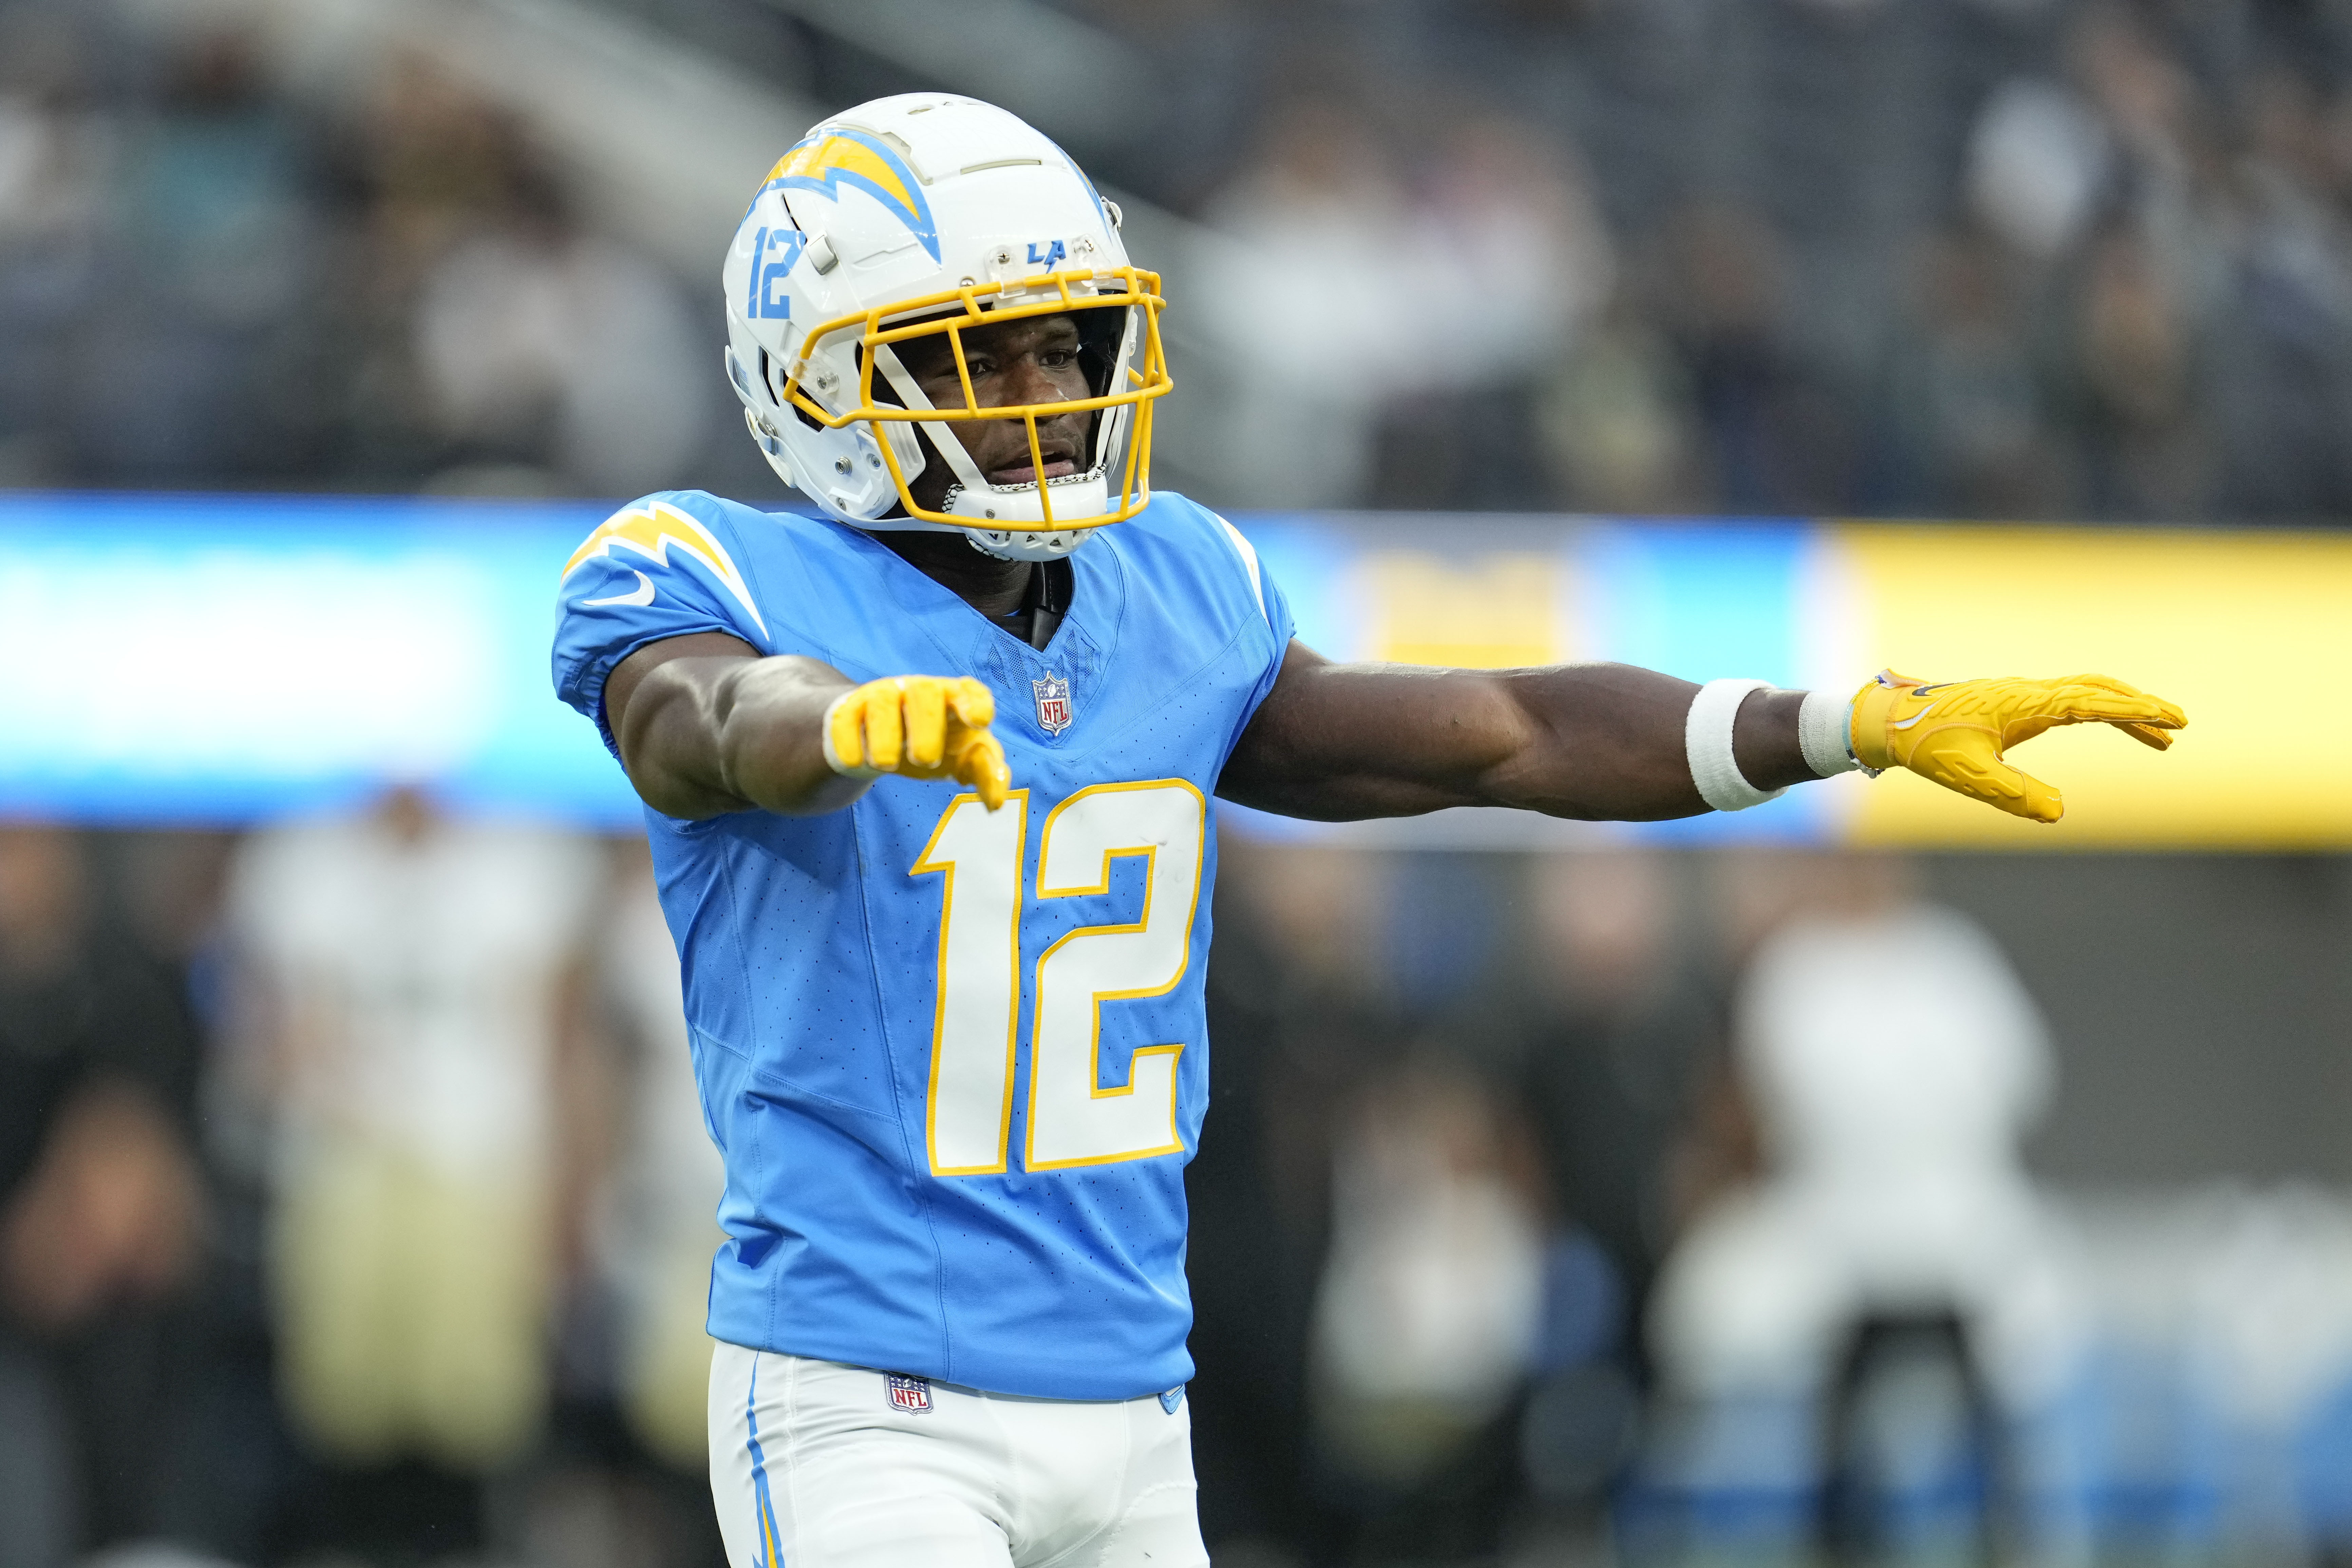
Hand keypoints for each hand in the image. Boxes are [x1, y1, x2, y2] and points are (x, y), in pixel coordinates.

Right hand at [824, 675, 1011, 809]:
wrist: (881, 743)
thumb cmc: (935, 745)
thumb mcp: (964, 759)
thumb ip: (986, 774)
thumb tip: (996, 802)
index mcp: (954, 700)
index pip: (970, 691)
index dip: (976, 702)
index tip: (979, 721)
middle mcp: (919, 691)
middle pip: (925, 693)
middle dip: (926, 726)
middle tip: (925, 761)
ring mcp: (882, 696)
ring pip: (882, 703)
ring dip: (885, 735)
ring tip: (888, 765)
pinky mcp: (849, 709)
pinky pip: (845, 719)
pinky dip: (850, 743)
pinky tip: (857, 763)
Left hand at [1851, 671, 2185, 822]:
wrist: (1889, 722)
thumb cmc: (1925, 746)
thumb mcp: (1968, 775)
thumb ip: (2012, 793)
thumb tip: (2057, 813)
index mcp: (2023, 703)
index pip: (2090, 703)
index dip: (2132, 712)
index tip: (2169, 718)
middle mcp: (2027, 692)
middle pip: (2098, 690)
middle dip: (2140, 706)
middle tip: (2180, 724)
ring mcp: (2022, 694)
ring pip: (2086, 692)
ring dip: (2123, 710)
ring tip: (2161, 739)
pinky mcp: (2014, 702)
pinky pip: (2067, 701)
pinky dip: (2096, 712)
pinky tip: (2106, 728)